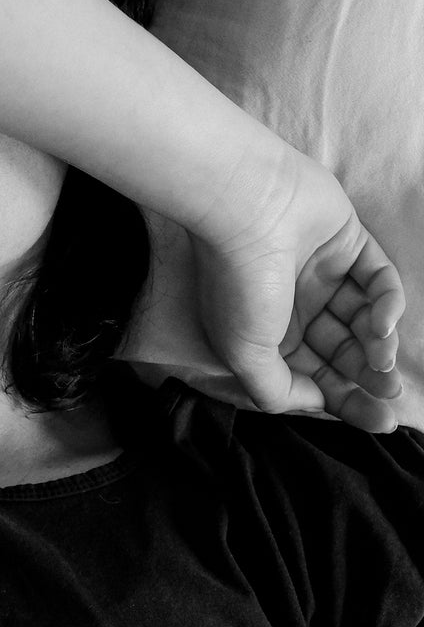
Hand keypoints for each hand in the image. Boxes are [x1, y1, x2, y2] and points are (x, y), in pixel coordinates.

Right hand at [188, 150, 405, 432]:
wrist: (243, 206)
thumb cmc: (236, 283)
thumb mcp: (244, 354)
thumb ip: (276, 391)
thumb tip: (316, 405)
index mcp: (269, 336)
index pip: (316, 377)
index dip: (347, 402)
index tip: (380, 420)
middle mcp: (297, 308)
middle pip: (345, 354)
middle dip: (369, 378)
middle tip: (390, 394)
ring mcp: (324, 274)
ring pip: (365, 320)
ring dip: (379, 344)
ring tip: (383, 359)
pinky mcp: (350, 243)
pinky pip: (379, 281)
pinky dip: (388, 304)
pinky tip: (383, 322)